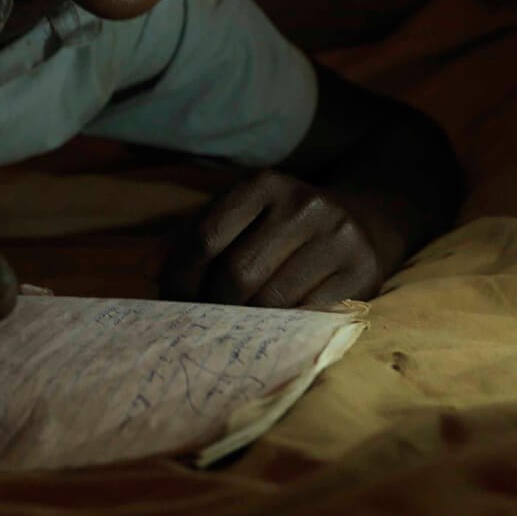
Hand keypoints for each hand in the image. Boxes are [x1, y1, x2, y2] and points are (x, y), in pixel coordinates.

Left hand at [160, 171, 393, 308]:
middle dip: (212, 307)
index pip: (205, 238)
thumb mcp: (243, 214)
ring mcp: (338, 238)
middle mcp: (303, 204)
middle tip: (203, 323)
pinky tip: (272, 332)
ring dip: (245, 324)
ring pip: (272, 302)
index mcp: (263, 183)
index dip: (180, 278)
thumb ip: (194, 237)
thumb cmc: (286, 225)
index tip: (172, 301)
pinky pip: (309, 317)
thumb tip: (145, 271)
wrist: (371, 219)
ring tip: (234, 330)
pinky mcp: (364, 273)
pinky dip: (283, 331)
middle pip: (236, 275)